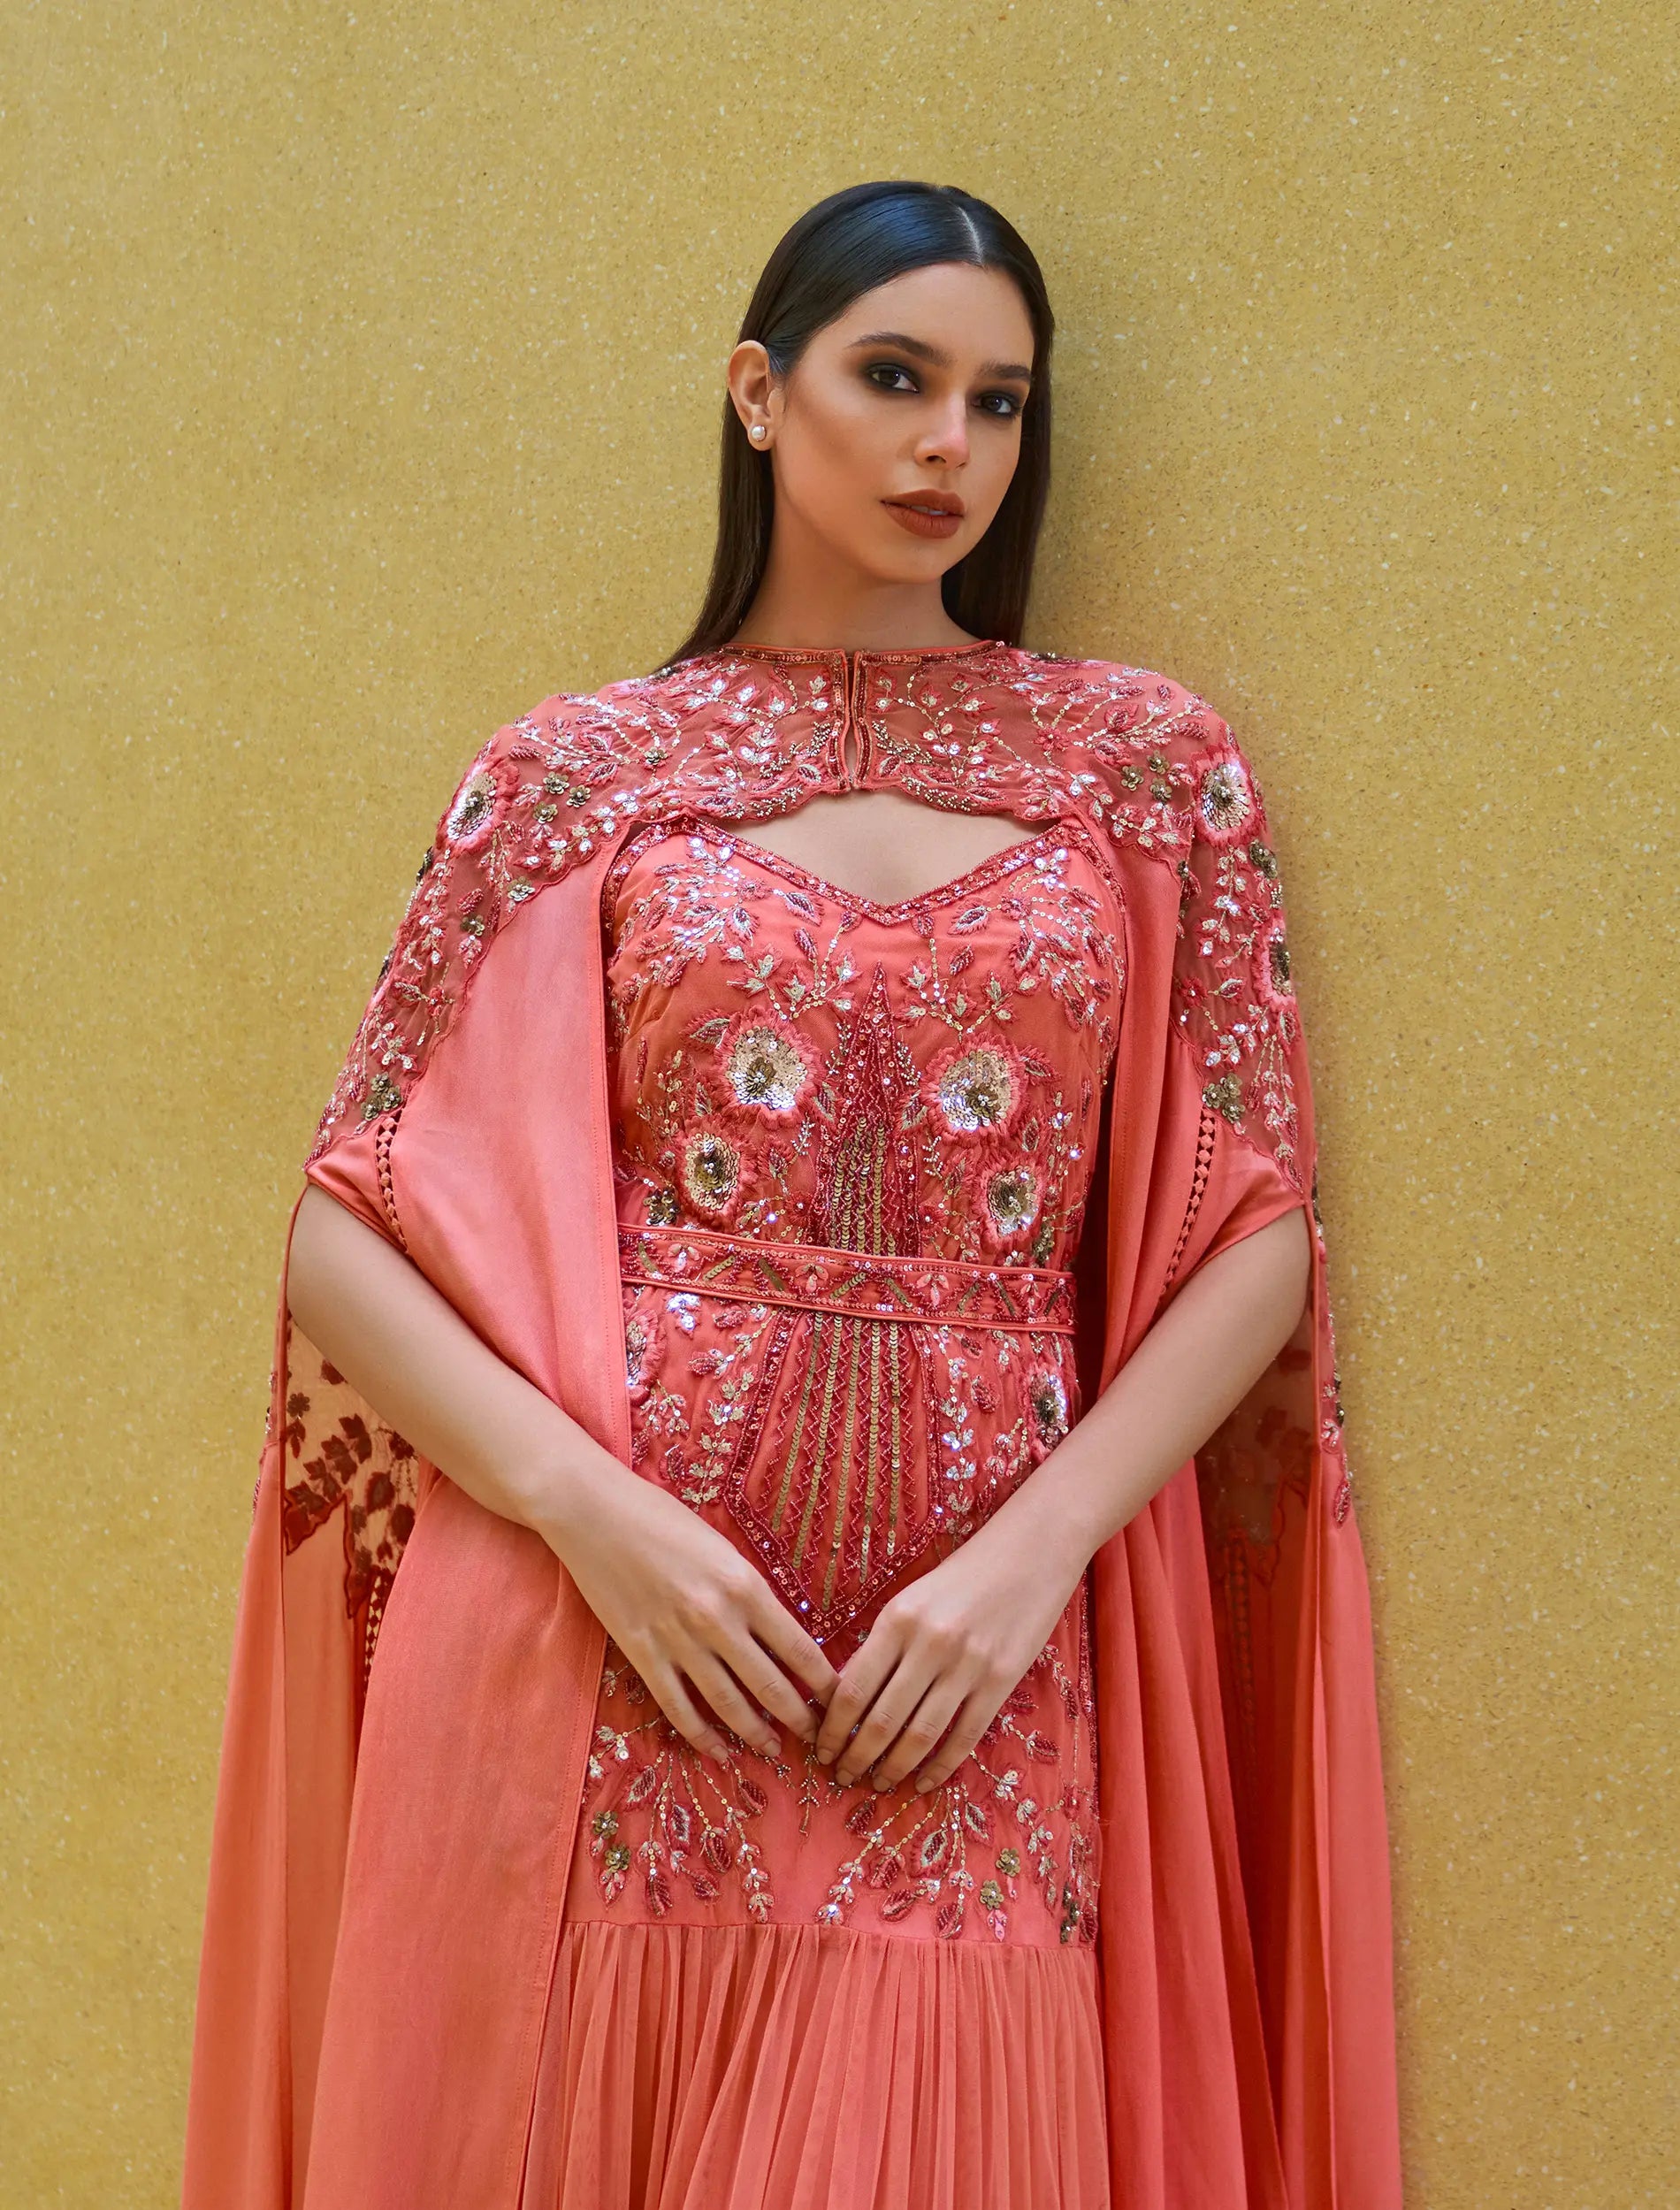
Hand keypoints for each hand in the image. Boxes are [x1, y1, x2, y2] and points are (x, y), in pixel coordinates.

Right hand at [533, 1465, 838, 1764]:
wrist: (594, 1513)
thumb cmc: (661, 1518)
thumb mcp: (722, 1548)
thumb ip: (748, 1590)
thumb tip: (777, 1631)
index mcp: (745, 1586)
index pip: (799, 1649)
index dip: (824, 1684)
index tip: (838, 1700)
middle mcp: (718, 1620)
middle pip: (771, 1686)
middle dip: (799, 1719)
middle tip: (816, 1739)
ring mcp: (678, 1641)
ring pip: (728, 1705)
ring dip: (755, 1734)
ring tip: (773, 1751)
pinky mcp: (643, 1654)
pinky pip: (678, 1708)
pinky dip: (701, 1736)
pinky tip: (718, 1752)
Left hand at [812, 1496, 1089, 1793]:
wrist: (1032, 1549)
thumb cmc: (965, 1573)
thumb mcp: (913, 1598)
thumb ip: (885, 1644)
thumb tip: (849, 1699)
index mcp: (898, 1619)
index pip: (852, 1689)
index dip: (833, 1729)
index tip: (821, 1750)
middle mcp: (929, 1644)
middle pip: (881, 1720)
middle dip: (856, 1757)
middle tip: (843, 1777)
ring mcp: (968, 1666)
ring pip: (920, 1735)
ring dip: (893, 1768)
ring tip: (877, 1783)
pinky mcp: (1001, 1681)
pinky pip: (964, 1736)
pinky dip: (940, 1767)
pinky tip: (924, 1783)